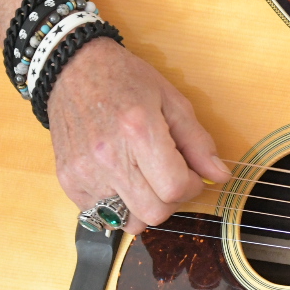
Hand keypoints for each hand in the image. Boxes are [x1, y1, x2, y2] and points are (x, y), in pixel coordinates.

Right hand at [47, 38, 228, 235]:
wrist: (73, 69)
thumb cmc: (124, 79)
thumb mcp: (171, 100)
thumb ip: (197, 141)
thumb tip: (220, 175)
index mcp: (138, 130)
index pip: (175, 188)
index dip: (192, 186)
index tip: (191, 173)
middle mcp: (108, 156)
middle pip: (154, 212)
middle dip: (171, 200)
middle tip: (169, 178)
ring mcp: (85, 171)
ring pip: (128, 221)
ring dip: (143, 207)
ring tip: (143, 179)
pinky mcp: (68, 180)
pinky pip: (100, 215)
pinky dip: (116, 205)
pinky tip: (120, 178)